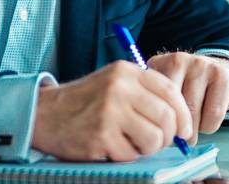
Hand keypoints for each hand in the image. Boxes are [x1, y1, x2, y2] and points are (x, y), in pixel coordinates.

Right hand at [31, 60, 193, 161]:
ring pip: (154, 139)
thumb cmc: (85, 102)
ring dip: (148, 149)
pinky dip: (126, 157)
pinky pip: (131, 155)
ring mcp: (109, 112)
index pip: (170, 92)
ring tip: (131, 143)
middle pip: (167, 118)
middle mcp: (119, 88)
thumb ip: (145, 94)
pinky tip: (112, 147)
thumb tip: (181, 121)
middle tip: (158, 142)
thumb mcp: (114, 83)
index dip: (183, 114)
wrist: (44, 114)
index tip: (184, 129)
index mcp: (127, 72)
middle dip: (168, 136)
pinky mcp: (100, 137)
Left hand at [147, 52, 228, 142]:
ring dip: (196, 130)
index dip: (159, 124)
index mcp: (158, 64)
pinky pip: (214, 114)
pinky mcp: (223, 76)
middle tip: (181, 137)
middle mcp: (178, 60)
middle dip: (178, 131)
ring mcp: (201, 66)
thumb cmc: (187, 88)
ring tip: (195, 125)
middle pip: (174, 110)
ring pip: (194, 115)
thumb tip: (156, 139)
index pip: (153, 103)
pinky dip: (211, 125)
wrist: (219, 68)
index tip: (164, 133)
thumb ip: (157, 107)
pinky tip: (208, 118)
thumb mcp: (165, 92)